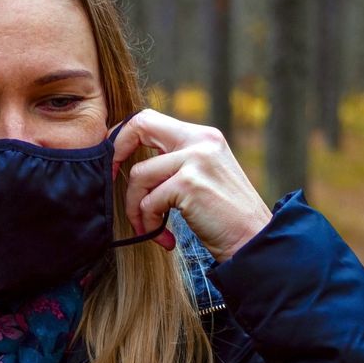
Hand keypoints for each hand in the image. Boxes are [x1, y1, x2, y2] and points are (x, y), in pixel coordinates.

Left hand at [110, 109, 272, 262]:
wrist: (255, 243)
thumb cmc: (224, 218)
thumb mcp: (203, 176)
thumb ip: (174, 162)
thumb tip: (128, 161)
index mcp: (203, 136)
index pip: (149, 119)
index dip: (123, 137)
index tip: (113, 162)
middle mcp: (201, 140)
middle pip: (139, 126)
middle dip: (115, 153)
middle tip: (108, 180)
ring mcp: (196, 160)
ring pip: (138, 176)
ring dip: (136, 209)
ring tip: (150, 229)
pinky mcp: (190, 184)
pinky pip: (149, 202)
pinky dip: (149, 224)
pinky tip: (165, 239)